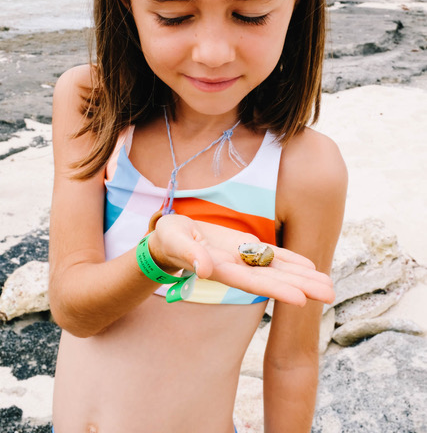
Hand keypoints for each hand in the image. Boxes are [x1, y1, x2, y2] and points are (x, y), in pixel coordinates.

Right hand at [148, 214, 334, 306]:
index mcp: (219, 269)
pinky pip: (271, 256)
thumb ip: (189, 252)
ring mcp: (242, 259)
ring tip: (329, 286)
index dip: (276, 290)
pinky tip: (310, 266)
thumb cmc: (168, 238)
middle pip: (272, 280)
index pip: (251, 282)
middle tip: (330, 295)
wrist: (170, 239)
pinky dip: (291, 261)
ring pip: (277, 270)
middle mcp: (236, 268)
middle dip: (301, 287)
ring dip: (303, 278)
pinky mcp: (244, 248)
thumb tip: (206, 268)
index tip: (300, 300)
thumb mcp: (173, 239)